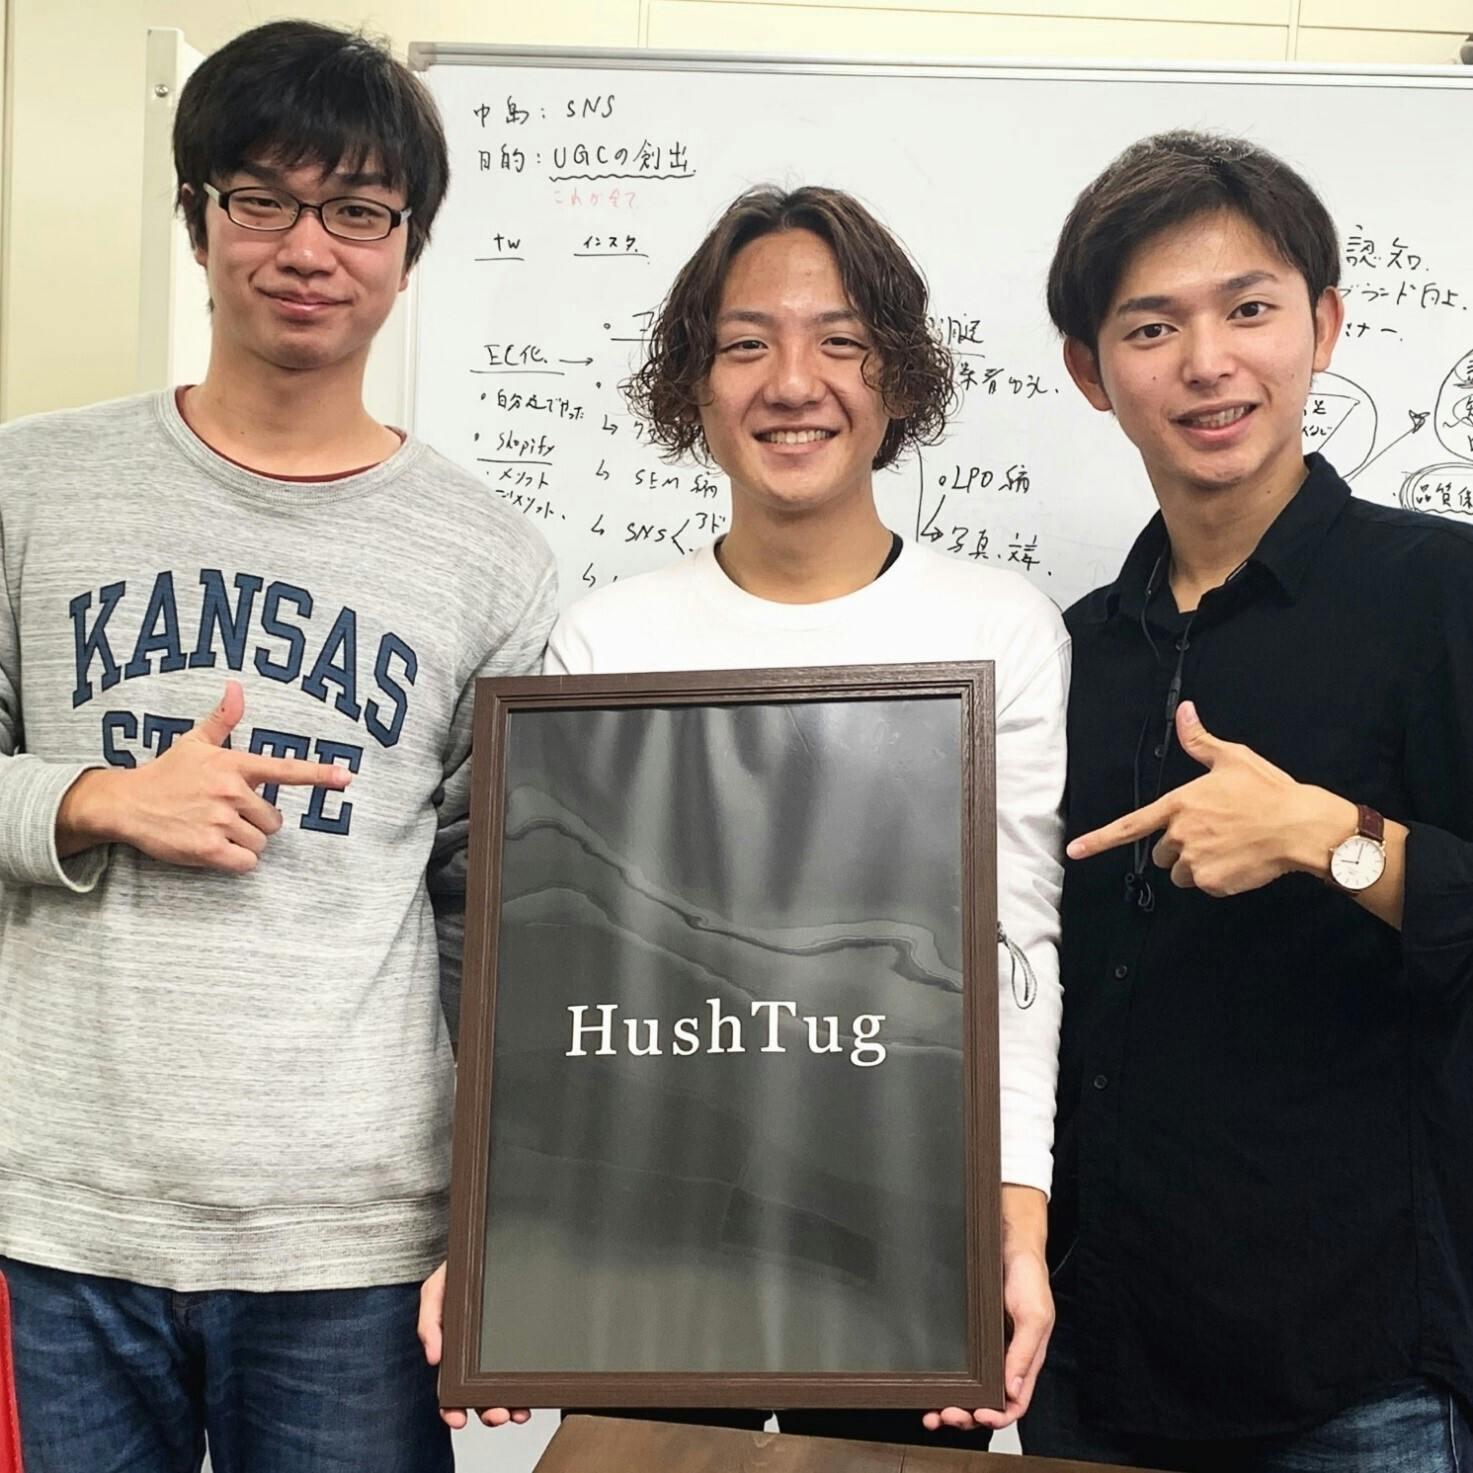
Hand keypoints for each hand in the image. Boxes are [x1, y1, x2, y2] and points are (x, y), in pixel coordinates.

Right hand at [56, 680, 350, 872]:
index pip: (285, 770)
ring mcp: (220, 821)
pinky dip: (236, 862)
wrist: (125, 803)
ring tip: (215, 830)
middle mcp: (231, 792)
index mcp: (234, 766)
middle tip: (226, 815)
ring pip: (260, 844)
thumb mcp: (194, 742)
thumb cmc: (166, 773)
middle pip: (274, 821)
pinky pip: (245, 863)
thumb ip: (223, 719)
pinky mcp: (208, 848)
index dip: (318, 774)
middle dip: (256, 823)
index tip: (346, 777)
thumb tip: (236, 686)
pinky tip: (215, 850)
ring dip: (244, 844)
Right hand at [418, 1262, 530, 1430]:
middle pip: (479, 1393)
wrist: (486, 1244)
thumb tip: (433, 1357)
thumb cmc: (458, 1269)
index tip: (458, 1418)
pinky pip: (522, 1367)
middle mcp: (476, 1353)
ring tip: (517, 1411)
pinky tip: (530, 1394)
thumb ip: (429, 1320)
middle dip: (488, 1411)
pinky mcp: (520, 1338)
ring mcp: (499, 1347)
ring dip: (508, 1404)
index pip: (450, 1385)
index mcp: (453, 1346)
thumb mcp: (435, 1289)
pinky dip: (525, 1385)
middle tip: (498, 1415)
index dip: (452, 1407)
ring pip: (502, 1387)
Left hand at [924, 1185, 1053, 1432]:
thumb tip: (1013, 1391)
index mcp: (1025, 1361)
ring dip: (952, 1405)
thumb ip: (1024, 1354)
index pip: (1014, 1403)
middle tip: (945, 1415)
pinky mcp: (970, 1337)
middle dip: (966, 1416)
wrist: (1008, 1243)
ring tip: (932, 1412)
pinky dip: (945, 1382)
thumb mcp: (1034, 1316)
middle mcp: (1005, 1360)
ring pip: (970, 1390)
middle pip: (987, 1403)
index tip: (978, 1417)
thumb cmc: (1029, 1278)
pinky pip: (959, 1367)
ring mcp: (986, 1350)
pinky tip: (930, 1387)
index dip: (997, 1418)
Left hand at [1065, 701, 1354, 895]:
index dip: (1098, 840)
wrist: (1300, 827)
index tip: (1074, 851)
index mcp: (1179, 804)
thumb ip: (1199, 740)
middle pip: (1159, 851)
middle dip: (1177, 846)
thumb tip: (1184, 711)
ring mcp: (1195, 860)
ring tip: (1227, 846)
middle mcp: (1180, 834)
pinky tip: (1239, 860)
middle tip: (1211, 833)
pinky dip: (1217, 878)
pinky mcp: (1212, 882)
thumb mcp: (1232, 758)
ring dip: (1195, 864)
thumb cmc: (1268, 792)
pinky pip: (1204, 885)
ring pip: (1180, 872)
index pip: (1129, 826)